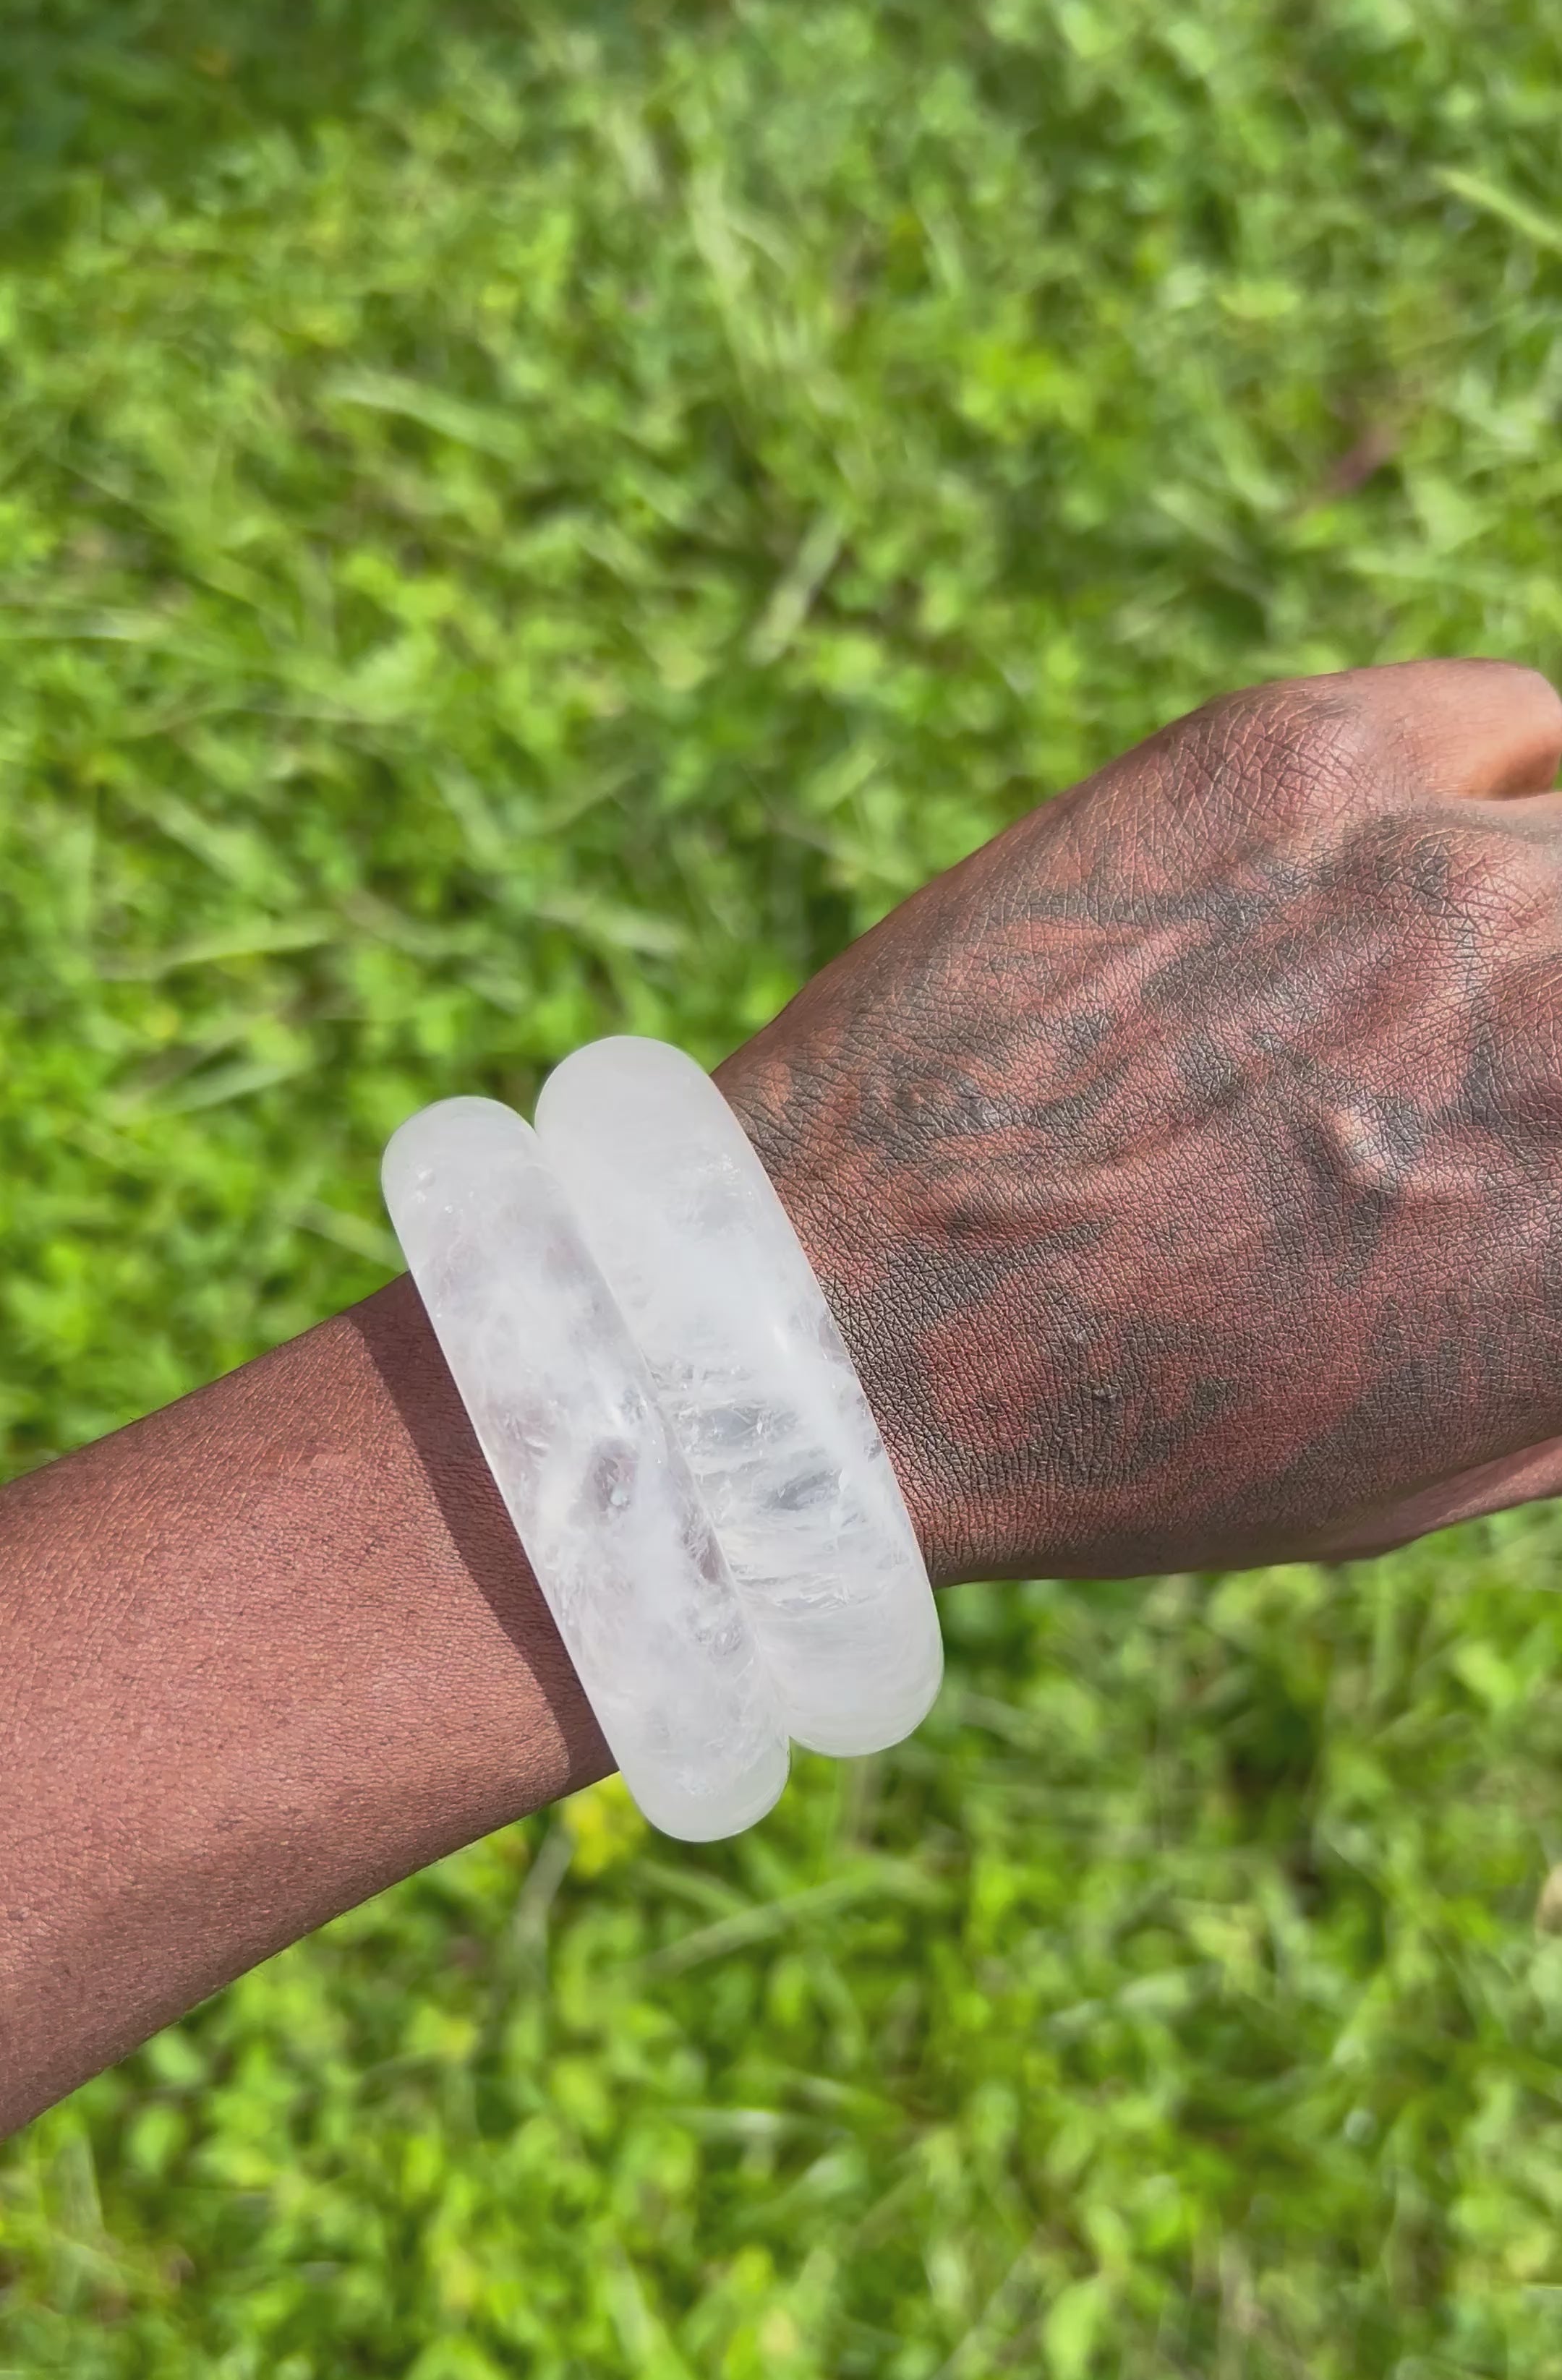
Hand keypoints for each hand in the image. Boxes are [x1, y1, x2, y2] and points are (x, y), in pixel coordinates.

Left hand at [721, 659, 1561, 1581]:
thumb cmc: (1143, 1440)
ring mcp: (1447, 859)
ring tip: (1455, 995)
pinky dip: (1503, 794)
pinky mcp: (1296, 747)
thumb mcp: (1450, 1454)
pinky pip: (1513, 721)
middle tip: (1518, 1057)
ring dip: (1558, 911)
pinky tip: (1395, 889)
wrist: (836, 1332)